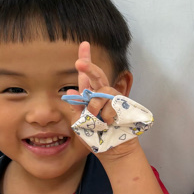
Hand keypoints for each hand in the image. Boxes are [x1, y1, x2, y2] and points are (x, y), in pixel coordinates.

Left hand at [68, 41, 135, 157]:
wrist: (112, 150)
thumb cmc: (95, 137)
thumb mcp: (80, 124)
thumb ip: (76, 108)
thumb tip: (71, 91)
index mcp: (90, 97)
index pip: (86, 76)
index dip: (86, 58)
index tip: (84, 43)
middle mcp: (102, 95)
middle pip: (97, 75)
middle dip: (89, 68)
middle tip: (79, 63)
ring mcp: (113, 100)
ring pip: (102, 91)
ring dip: (96, 105)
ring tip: (97, 119)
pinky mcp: (123, 105)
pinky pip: (112, 103)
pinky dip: (107, 114)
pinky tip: (108, 123)